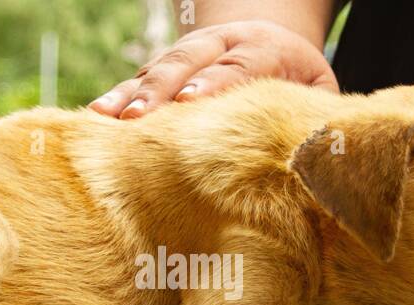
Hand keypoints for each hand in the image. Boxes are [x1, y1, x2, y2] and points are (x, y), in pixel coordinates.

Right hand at [89, 20, 338, 118]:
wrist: (266, 39)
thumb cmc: (297, 80)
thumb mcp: (318, 90)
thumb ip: (314, 115)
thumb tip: (316, 156)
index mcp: (264, 48)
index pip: (238, 65)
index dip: (213, 84)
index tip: (190, 104)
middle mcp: (221, 43)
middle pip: (187, 63)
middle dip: (161, 90)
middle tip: (139, 117)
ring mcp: (188, 53)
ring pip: (156, 69)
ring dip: (130, 93)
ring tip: (104, 118)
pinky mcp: (165, 67)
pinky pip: (137, 80)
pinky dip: (117, 96)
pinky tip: (95, 118)